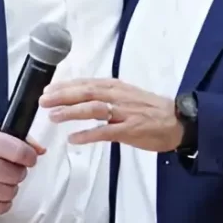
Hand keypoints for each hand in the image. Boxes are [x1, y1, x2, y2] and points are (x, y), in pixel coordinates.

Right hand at [0, 122, 43, 213]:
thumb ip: (18, 138)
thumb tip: (41, 151)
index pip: (22, 153)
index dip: (30, 157)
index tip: (27, 158)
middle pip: (17, 175)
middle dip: (18, 172)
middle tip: (9, 169)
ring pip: (10, 192)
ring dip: (11, 188)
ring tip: (0, 180)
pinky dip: (3, 202)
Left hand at [43, 76, 183, 152]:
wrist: (178, 121)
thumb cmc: (151, 110)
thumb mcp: (128, 96)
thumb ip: (107, 95)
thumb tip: (81, 96)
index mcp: (118, 87)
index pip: (88, 83)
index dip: (66, 86)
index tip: (48, 89)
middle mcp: (120, 96)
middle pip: (88, 92)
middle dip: (64, 96)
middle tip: (44, 101)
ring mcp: (125, 113)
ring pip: (94, 109)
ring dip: (72, 112)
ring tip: (53, 117)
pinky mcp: (130, 130)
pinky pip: (106, 132)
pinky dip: (88, 134)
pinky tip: (74, 139)